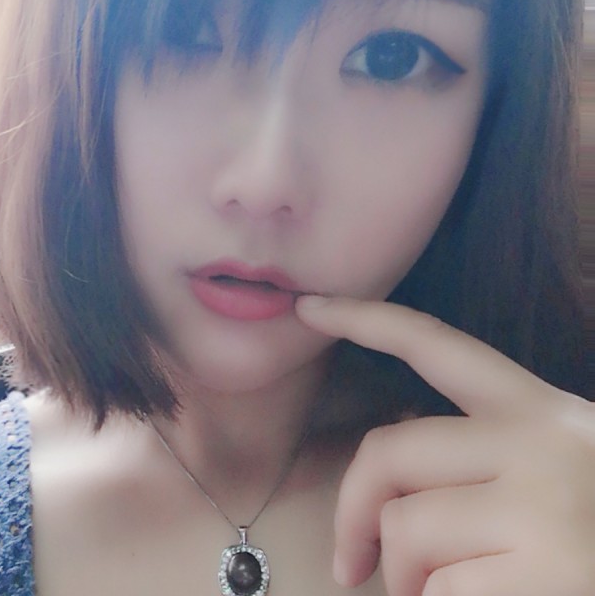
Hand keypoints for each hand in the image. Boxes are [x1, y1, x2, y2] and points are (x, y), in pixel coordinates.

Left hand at [296, 295, 594, 595]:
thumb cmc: (594, 527)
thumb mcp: (549, 468)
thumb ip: (475, 456)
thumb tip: (390, 480)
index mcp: (535, 410)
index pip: (433, 343)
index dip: (364, 318)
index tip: (308, 306)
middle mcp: (537, 443)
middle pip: (389, 451)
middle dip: (353, 511)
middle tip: (347, 562)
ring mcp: (542, 507)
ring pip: (405, 529)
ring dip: (404, 578)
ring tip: (440, 594)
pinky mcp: (546, 575)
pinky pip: (439, 591)